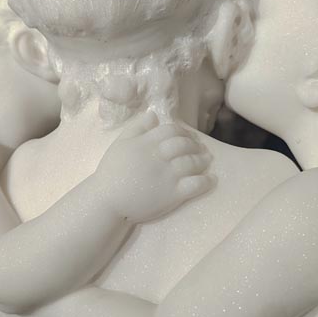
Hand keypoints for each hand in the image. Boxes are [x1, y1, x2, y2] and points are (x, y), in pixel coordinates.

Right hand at [95, 112, 214, 222]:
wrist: (107, 201)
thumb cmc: (112, 172)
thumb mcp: (120, 144)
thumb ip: (136, 127)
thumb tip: (154, 114)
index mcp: (146, 143)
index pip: (171, 130)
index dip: (182, 132)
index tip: (187, 136)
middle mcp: (159, 156)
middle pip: (184, 144)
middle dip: (195, 144)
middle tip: (200, 148)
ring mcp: (167, 176)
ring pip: (192, 162)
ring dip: (202, 160)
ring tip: (207, 160)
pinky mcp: (173, 195)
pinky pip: (195, 185)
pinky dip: (205, 181)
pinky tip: (210, 179)